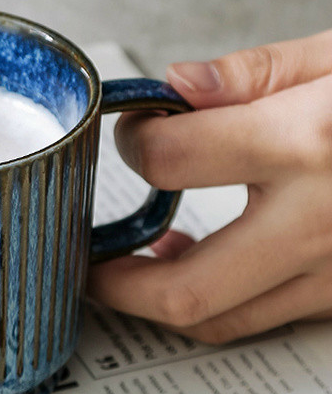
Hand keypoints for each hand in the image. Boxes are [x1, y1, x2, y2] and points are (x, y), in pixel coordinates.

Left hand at [90, 29, 331, 342]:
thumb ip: (250, 75)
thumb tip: (172, 87)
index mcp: (308, 143)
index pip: (167, 162)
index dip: (132, 145)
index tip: (131, 133)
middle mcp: (324, 222)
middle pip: (187, 292)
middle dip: (117, 284)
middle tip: (85, 260)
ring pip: (228, 319)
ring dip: (164, 300)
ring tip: (134, 262)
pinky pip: (272, 315)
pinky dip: (224, 299)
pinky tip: (203, 258)